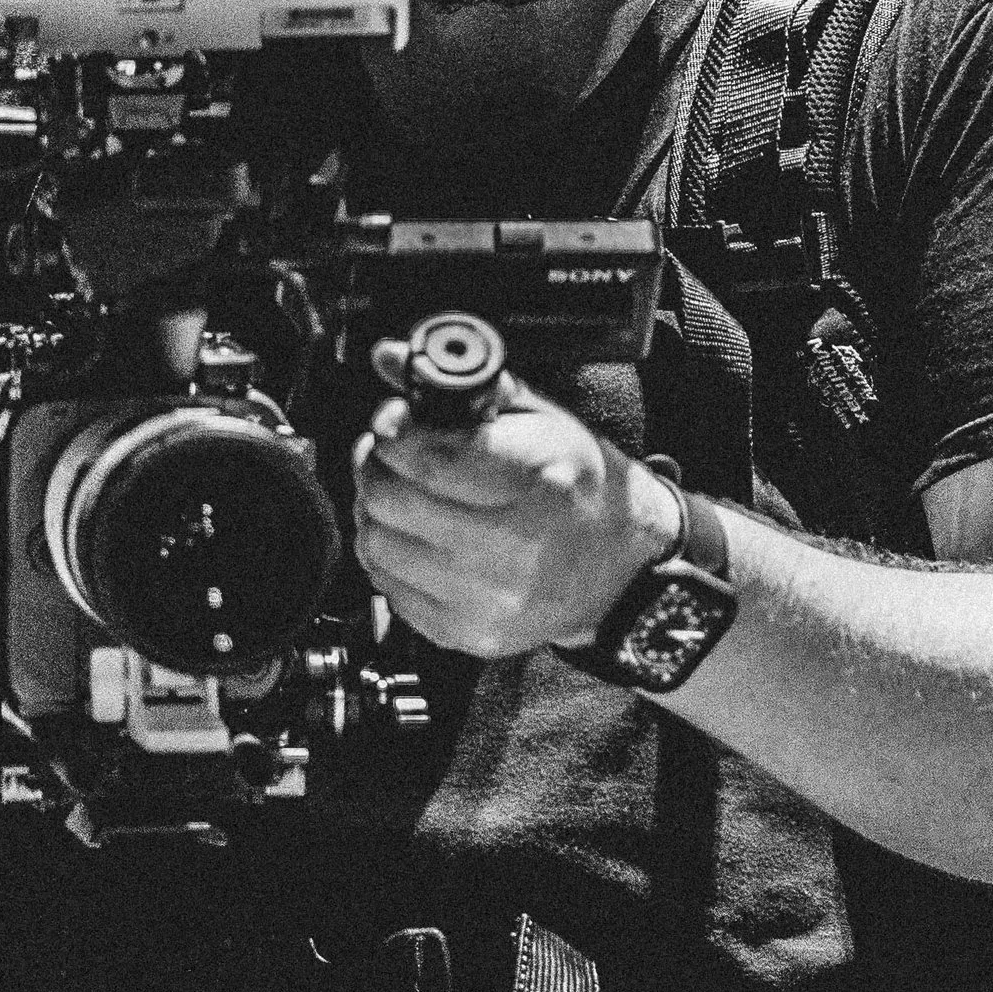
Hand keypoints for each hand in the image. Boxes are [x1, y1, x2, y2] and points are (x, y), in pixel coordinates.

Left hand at [352, 341, 678, 659]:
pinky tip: (414, 536)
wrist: (616, 569)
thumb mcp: (536, 417)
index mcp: (538, 483)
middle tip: (392, 453)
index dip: (394, 432)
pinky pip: (388, 591)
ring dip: (376, 511)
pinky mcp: (467, 634)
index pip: (429, 458)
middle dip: (378, 466)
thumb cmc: (578, 484)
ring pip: (378, 546)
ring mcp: (488, 600)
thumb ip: (459, 387)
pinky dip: (389, 557)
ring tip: (401, 493)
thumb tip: (388, 357)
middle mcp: (513, 549)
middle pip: (392, 500)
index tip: (394, 421)